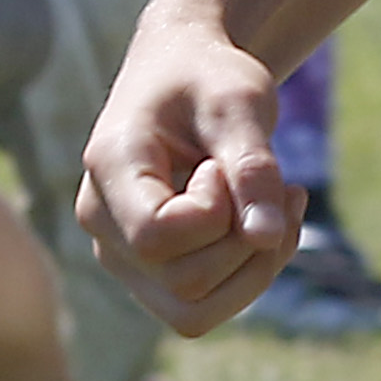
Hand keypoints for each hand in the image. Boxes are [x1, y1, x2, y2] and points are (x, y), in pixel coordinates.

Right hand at [77, 2, 306, 336]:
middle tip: (270, 181)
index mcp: (109, 166)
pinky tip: (270, 222)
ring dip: (255, 268)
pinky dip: (249, 275)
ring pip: (193, 311)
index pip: (157, 236)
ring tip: (280, 203)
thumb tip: (268, 238)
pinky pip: (201, 308)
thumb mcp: (239, 103)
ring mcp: (120, 252)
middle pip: (183, 283)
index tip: (222, 163)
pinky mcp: (148, 270)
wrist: (186, 68)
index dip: (214, 213)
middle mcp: (101, 219)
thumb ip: (252, 167)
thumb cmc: (208, 76)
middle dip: (247, 242)